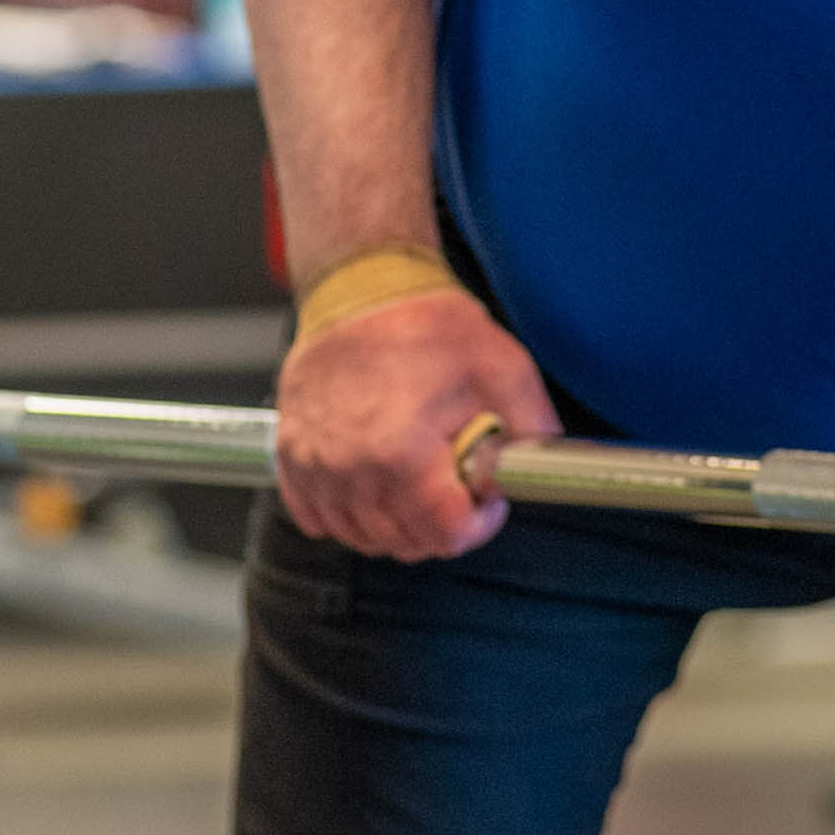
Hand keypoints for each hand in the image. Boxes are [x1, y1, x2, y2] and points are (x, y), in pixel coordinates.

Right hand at [272, 284, 558, 560]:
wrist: (363, 291)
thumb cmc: (429, 326)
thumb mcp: (505, 369)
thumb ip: (534, 429)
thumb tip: (542, 472)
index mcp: (402, 454)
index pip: (447, 536)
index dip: (479, 523)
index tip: (485, 496)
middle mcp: (350, 469)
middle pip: (406, 543)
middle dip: (442, 524)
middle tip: (456, 482)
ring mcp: (314, 467)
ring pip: (364, 538)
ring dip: (398, 523)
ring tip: (419, 478)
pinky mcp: (291, 458)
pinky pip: (321, 519)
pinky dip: (349, 513)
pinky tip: (375, 482)